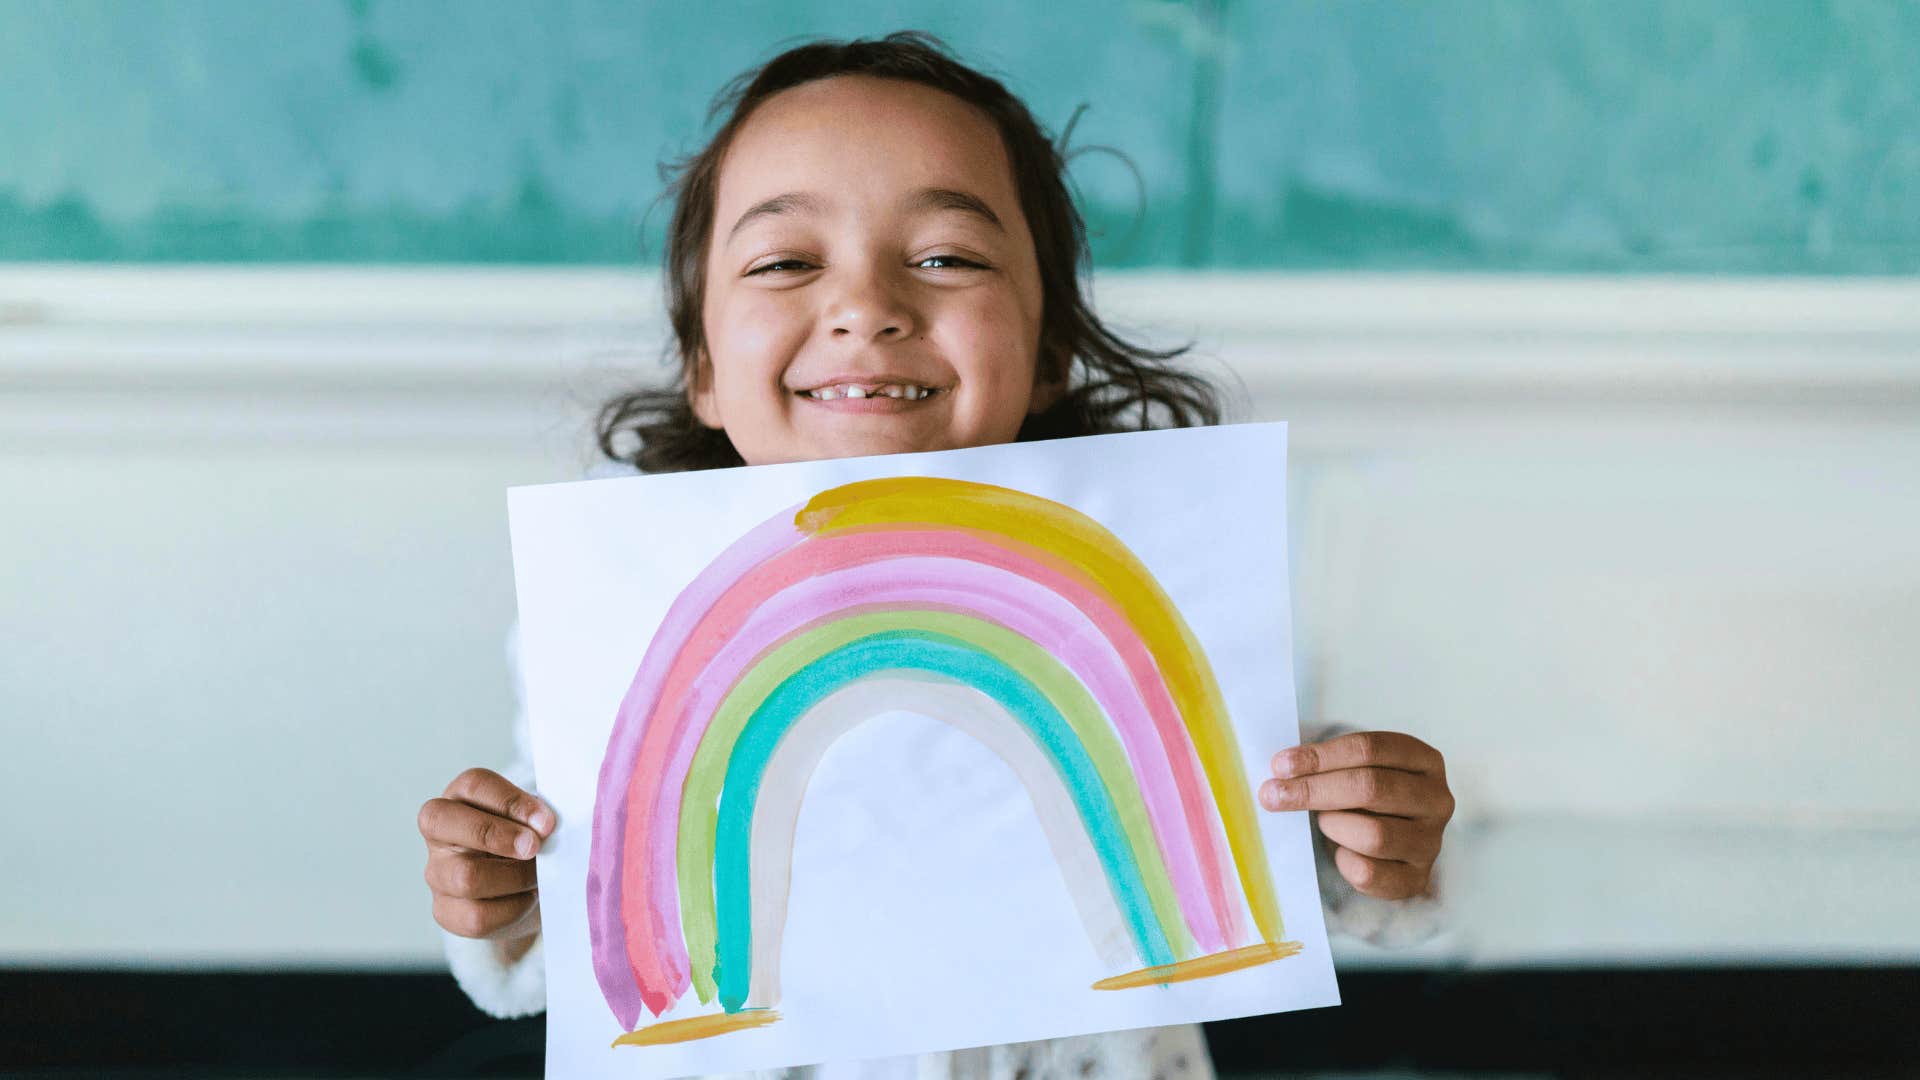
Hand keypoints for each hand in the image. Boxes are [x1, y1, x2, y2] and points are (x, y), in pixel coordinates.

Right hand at [419, 767, 554, 955]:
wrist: (529, 890)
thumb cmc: (532, 841)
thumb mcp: (535, 819)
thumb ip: (539, 816)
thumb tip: (548, 826)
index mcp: (462, 797)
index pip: (474, 785)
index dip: (511, 801)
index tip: (547, 822)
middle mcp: (440, 832)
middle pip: (444, 822)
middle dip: (497, 835)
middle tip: (536, 847)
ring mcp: (437, 873)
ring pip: (465, 877)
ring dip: (514, 877)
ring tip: (539, 876)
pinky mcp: (445, 911)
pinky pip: (477, 916)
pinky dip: (513, 909)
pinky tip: (528, 899)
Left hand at [1258, 731, 1452, 899]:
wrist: (1386, 843)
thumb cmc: (1362, 797)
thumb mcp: (1353, 769)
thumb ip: (1324, 764)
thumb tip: (1280, 770)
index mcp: (1424, 760)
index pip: (1370, 749)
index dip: (1320, 756)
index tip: (1279, 765)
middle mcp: (1437, 799)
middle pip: (1371, 788)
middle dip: (1313, 790)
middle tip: (1272, 794)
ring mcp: (1431, 842)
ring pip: (1373, 835)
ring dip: (1334, 826)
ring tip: (1323, 822)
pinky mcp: (1417, 878)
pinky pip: (1369, 873)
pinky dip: (1343, 861)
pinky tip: (1339, 851)